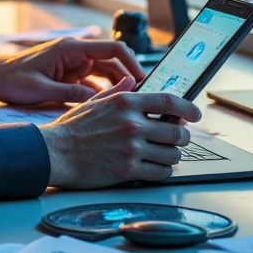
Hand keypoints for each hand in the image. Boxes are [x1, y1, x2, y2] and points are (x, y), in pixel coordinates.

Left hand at [0, 35, 143, 107]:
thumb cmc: (13, 79)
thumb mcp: (41, 89)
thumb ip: (70, 95)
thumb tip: (97, 103)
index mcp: (71, 49)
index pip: (112, 49)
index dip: (131, 62)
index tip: (143, 79)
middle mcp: (76, 54)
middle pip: (113, 62)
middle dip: (128, 78)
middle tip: (142, 98)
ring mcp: (74, 64)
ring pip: (106, 73)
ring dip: (118, 87)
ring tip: (131, 106)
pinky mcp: (70, 76)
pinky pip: (94, 83)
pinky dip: (103, 94)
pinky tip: (111, 109)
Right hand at [39, 83, 201, 188]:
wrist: (56, 152)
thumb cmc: (72, 128)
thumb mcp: (94, 101)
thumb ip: (117, 91)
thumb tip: (133, 80)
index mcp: (125, 103)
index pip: (169, 102)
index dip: (189, 108)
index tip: (196, 114)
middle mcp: (132, 124)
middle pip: (177, 132)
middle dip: (182, 137)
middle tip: (179, 139)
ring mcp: (131, 148)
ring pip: (172, 154)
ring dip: (173, 156)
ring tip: (165, 155)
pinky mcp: (128, 170)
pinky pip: (160, 172)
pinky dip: (163, 171)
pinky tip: (156, 168)